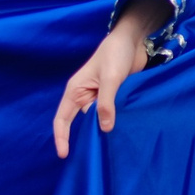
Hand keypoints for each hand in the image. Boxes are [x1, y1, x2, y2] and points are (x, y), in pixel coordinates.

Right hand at [54, 0, 173, 153]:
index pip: (62, 119)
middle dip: (91, 135)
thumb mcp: (111, 79)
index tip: (64, 154)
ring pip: (100, 120)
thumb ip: (107, 103)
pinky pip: (112, 114)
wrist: (133, 40)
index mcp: (75, 91)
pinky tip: (125, 129)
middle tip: (101, 151)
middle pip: (83, 123)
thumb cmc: (116, 54)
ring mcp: (100, 98)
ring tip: (116, 141)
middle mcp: (85, 97)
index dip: (61, 137)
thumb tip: (105, 129)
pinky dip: (117, 121)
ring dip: (108, 127)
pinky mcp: (114, 98)